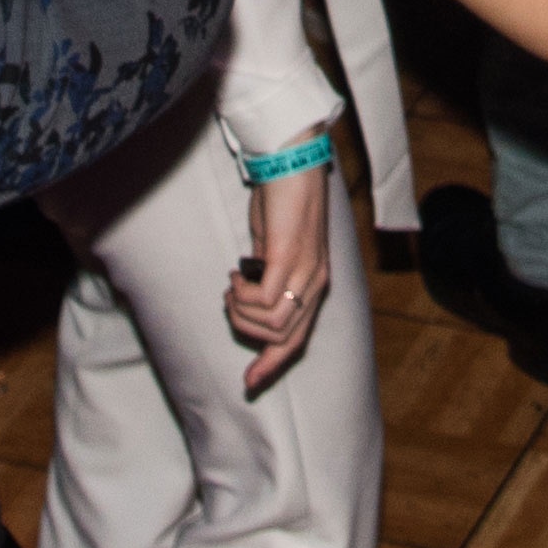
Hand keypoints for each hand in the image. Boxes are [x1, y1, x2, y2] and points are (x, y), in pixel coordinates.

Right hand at [228, 160, 334, 390]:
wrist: (293, 166)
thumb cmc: (282, 204)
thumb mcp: (276, 248)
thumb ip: (269, 275)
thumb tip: (251, 300)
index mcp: (315, 284)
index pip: (298, 339)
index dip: (274, 363)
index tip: (251, 381)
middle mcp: (316, 283)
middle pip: (284, 336)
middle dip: (250, 334)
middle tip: (231, 304)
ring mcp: (305, 272)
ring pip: (272, 322)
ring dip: (243, 311)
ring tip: (233, 286)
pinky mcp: (289, 258)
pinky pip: (266, 299)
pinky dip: (245, 294)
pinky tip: (238, 275)